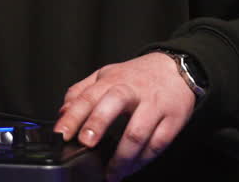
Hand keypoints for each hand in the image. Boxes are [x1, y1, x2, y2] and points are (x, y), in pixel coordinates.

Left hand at [53, 52, 195, 181]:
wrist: (176, 68)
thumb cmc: (138, 76)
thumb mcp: (105, 75)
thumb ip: (81, 92)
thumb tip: (62, 112)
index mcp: (112, 80)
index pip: (88, 96)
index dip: (72, 116)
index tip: (62, 134)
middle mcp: (133, 91)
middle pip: (114, 104)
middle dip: (97, 125)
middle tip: (86, 145)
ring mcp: (154, 106)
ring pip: (137, 132)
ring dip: (122, 157)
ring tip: (111, 173)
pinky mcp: (172, 120)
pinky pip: (157, 144)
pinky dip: (142, 161)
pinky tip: (131, 168)